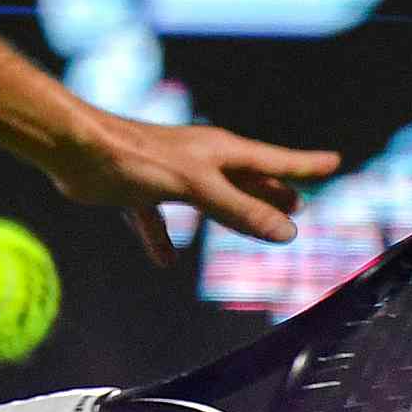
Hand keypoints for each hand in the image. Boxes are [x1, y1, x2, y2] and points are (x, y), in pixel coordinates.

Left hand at [46, 115, 340, 263]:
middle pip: (245, 179)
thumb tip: (288, 230)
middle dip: (272, 192)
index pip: (274, 160)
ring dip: (230, 213)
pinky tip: (166, 260)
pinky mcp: (139, 190)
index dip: (305, 164)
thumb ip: (240, 210)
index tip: (333, 161)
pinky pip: (159, 218)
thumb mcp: (198, 188)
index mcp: (220, 151)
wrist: (77, 151)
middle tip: (300, 202)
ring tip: (255, 227)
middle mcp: (199, 159)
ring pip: (209, 198)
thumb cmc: (138, 159)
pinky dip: (164, 237)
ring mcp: (169, 174)